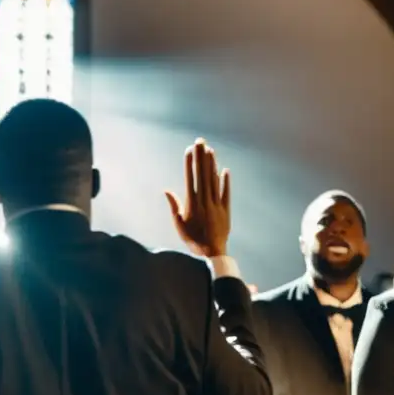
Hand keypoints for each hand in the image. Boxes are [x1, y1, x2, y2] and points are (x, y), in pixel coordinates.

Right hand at [165, 139, 230, 257]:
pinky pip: (226, 192)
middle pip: (202, 174)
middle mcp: (204, 201)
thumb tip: (167, 190)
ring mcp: (216, 204)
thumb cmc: (192, 240)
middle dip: (201, 156)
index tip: (189, 150)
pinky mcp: (226, 210)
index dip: (190, 163)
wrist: (212, 252)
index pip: (190, 178)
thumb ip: (174, 206)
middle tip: (200, 141)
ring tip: (210, 150)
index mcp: (192, 204)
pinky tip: (225, 170)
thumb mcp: (179, 224)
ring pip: (214, 180)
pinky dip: (225, 181)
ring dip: (212, 164)